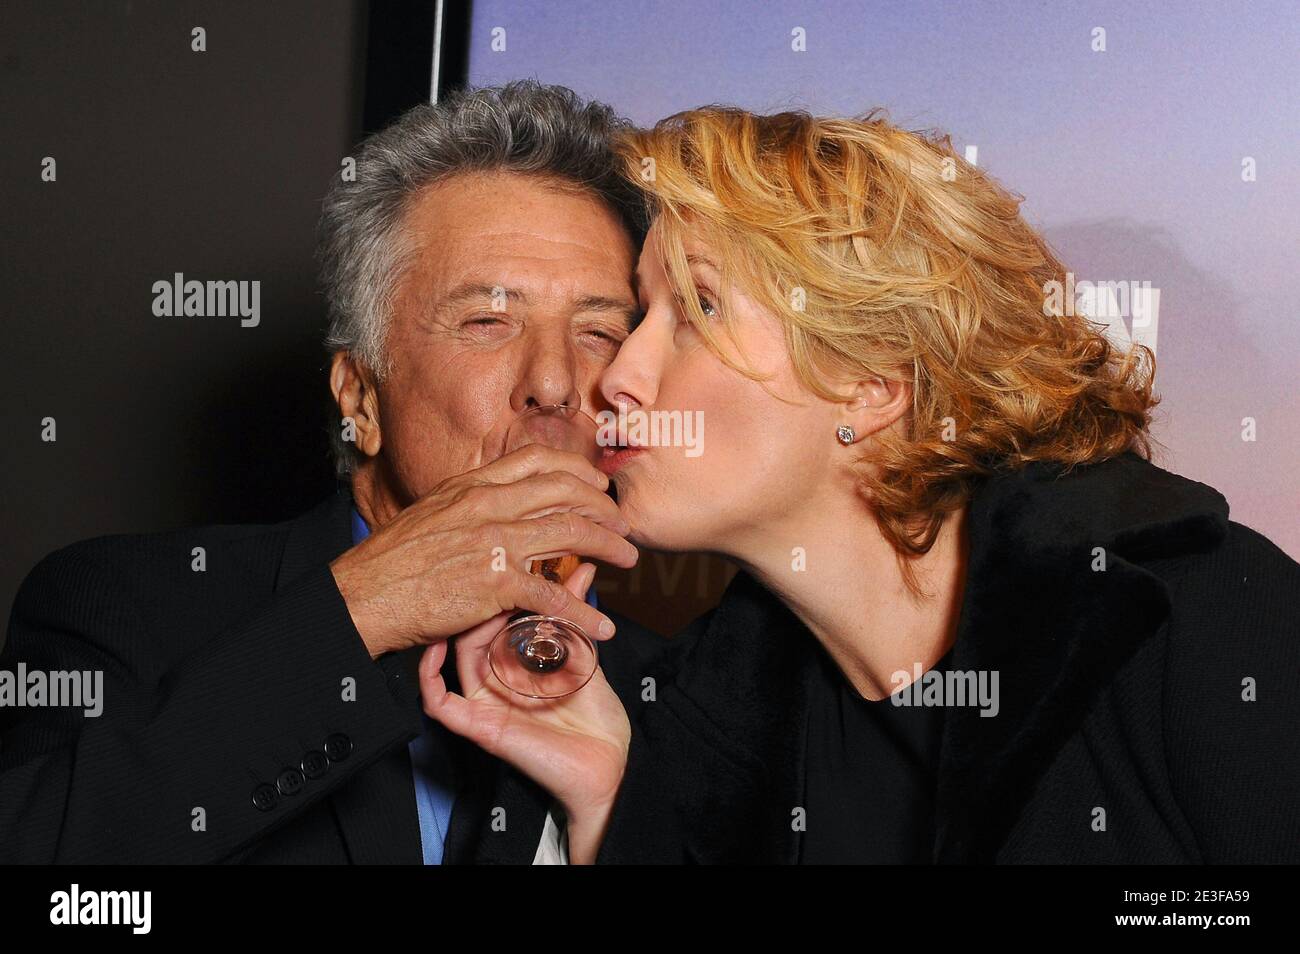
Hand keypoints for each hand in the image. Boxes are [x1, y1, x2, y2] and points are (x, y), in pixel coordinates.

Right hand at [329, 445, 638, 657]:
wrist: (363, 594)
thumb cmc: (392, 561)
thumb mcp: (432, 513)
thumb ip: (469, 505)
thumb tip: (499, 503)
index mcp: (471, 485)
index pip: (537, 461)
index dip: (577, 470)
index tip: (597, 483)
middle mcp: (487, 505)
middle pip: (565, 492)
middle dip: (604, 506)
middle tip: (623, 523)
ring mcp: (493, 541)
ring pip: (571, 533)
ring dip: (609, 546)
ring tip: (628, 559)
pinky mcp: (494, 583)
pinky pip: (553, 596)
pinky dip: (583, 613)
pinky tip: (601, 626)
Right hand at [418, 562, 629, 863]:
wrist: (609, 762)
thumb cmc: (597, 716)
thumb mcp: (587, 654)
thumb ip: (576, 615)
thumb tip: (581, 568)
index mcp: (518, 664)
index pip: (495, 621)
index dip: (499, 591)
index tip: (507, 561)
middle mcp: (498, 681)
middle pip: (471, 635)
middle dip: (477, 604)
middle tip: (487, 575)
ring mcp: (486, 703)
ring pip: (452, 662)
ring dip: (451, 630)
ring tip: (459, 599)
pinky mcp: (480, 727)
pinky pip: (440, 704)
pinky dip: (429, 677)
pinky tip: (436, 649)